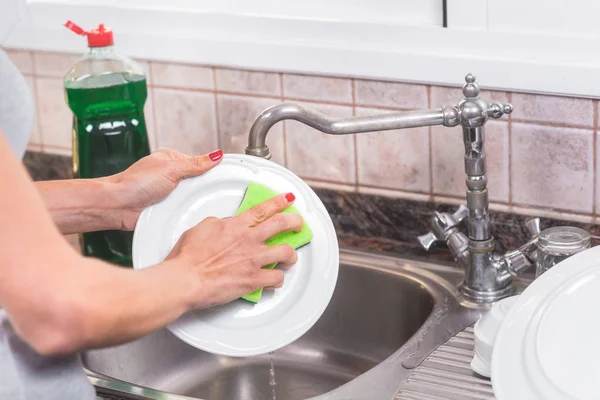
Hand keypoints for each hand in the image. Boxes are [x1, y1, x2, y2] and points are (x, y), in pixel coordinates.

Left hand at [107, 148, 223, 229]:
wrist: (117, 206)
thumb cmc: (136, 183)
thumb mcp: (171, 169)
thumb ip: (195, 164)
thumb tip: (216, 155)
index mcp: (171, 160)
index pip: (199, 163)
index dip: (210, 170)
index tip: (224, 176)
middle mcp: (170, 175)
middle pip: (196, 182)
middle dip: (200, 189)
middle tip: (204, 192)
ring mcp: (168, 192)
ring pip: (190, 198)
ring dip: (191, 202)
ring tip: (191, 203)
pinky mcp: (165, 208)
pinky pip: (182, 210)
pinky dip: (184, 212)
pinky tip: (186, 213)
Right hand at [166, 192, 301, 308]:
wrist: (186, 279)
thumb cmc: (188, 257)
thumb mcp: (201, 229)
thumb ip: (217, 224)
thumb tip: (224, 224)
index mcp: (235, 225)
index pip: (263, 209)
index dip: (279, 202)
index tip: (288, 199)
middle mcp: (249, 239)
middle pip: (282, 224)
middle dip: (295, 222)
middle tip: (298, 224)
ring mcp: (254, 259)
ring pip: (286, 252)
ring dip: (291, 255)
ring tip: (290, 257)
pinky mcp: (254, 279)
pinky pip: (276, 277)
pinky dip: (278, 279)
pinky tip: (275, 279)